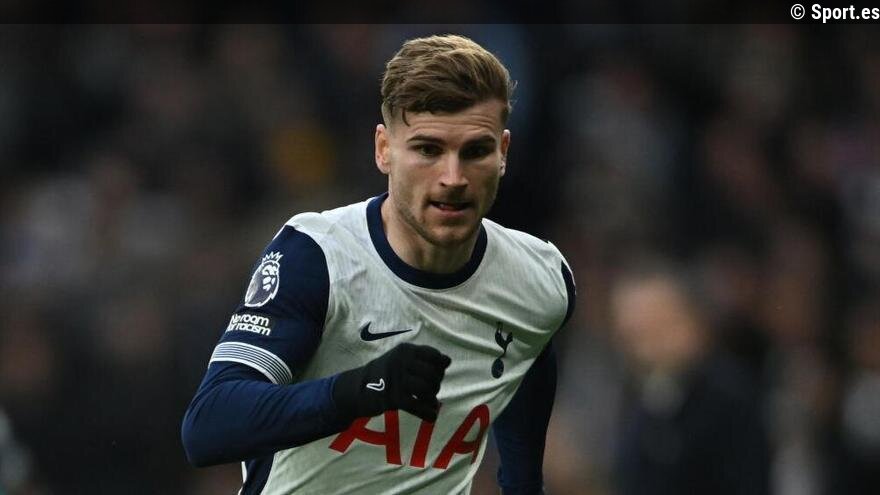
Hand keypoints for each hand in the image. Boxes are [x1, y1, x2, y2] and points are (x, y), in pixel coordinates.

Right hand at [332, 343, 451, 421]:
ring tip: (428, 402)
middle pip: (433, 374)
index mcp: (405, 350)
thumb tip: (448, 361)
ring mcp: (396, 379)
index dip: (440, 367)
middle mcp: (401, 361)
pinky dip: (428, 414)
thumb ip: (424, 359)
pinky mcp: (393, 398)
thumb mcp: (402, 360)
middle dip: (435, 384)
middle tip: (430, 391)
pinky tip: (431, 417)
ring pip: (427, 389)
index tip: (435, 374)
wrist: (357, 389)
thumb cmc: (385, 373)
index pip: (434, 356)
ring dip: (431, 399)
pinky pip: (418, 407)